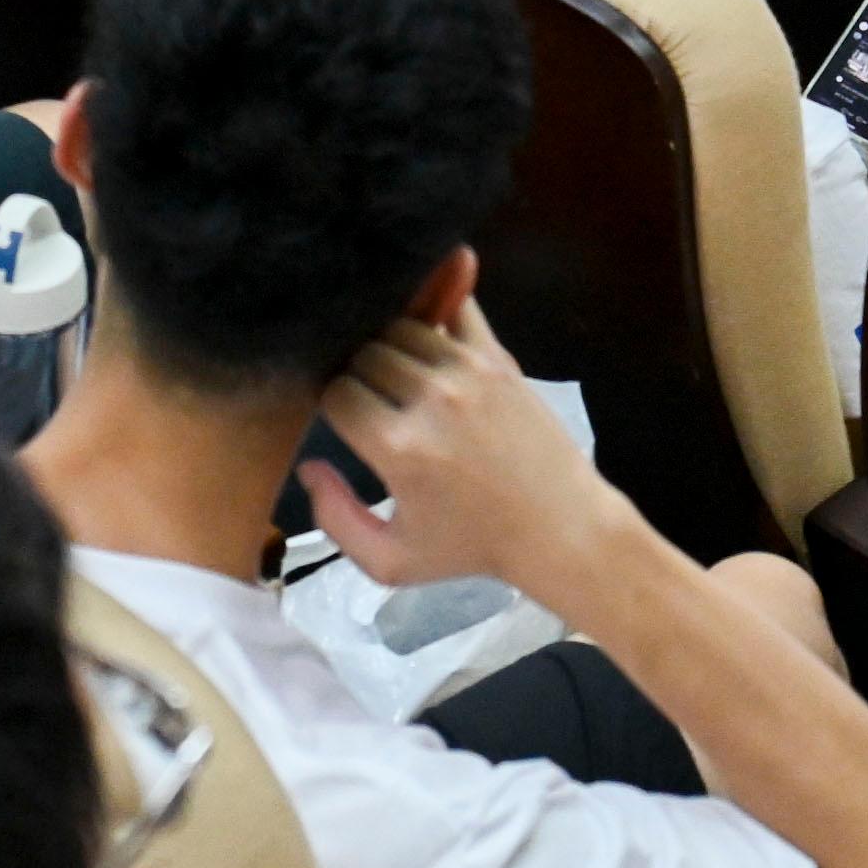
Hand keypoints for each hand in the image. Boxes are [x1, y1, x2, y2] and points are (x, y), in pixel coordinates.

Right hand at [307, 304, 612, 598]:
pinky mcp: (497, 356)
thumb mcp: (391, 562)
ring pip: (401, 328)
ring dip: (390, 346)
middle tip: (370, 398)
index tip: (346, 422)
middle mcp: (431, 399)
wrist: (558, 526)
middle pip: (364, 353)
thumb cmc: (471, 547)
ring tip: (398, 374)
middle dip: (357, 372)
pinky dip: (432, 307)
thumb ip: (335, 520)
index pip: (336, 393)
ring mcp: (467, 370)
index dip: (332, 405)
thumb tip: (308, 466)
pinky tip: (425, 323)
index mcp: (399, 448)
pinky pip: (454, 306)